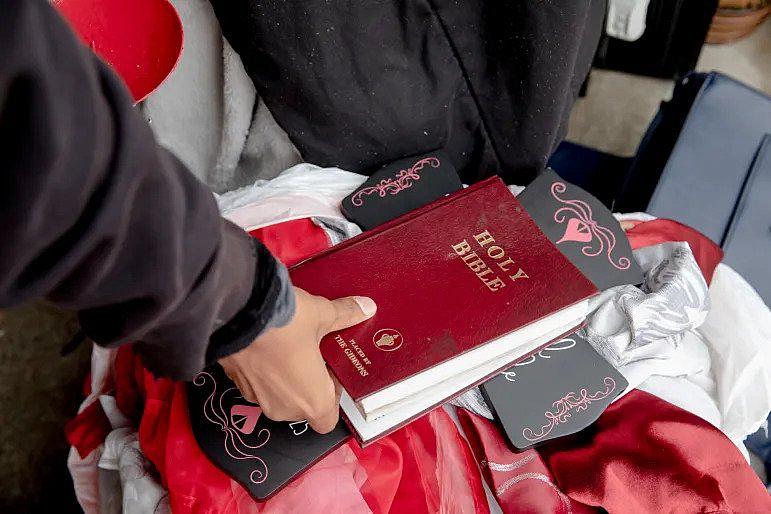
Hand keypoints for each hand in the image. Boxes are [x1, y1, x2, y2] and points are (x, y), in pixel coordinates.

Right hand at [219, 287, 375, 433]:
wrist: (234, 314)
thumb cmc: (287, 324)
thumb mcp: (322, 315)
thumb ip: (345, 315)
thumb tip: (367, 306)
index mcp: (312, 402)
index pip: (326, 422)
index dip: (332, 399)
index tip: (330, 372)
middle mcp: (284, 409)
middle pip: (302, 406)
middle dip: (308, 383)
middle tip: (312, 353)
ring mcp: (257, 399)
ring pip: (278, 396)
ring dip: (285, 377)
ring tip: (289, 345)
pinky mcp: (235, 383)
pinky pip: (257, 384)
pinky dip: (263, 370)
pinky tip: (266, 343)